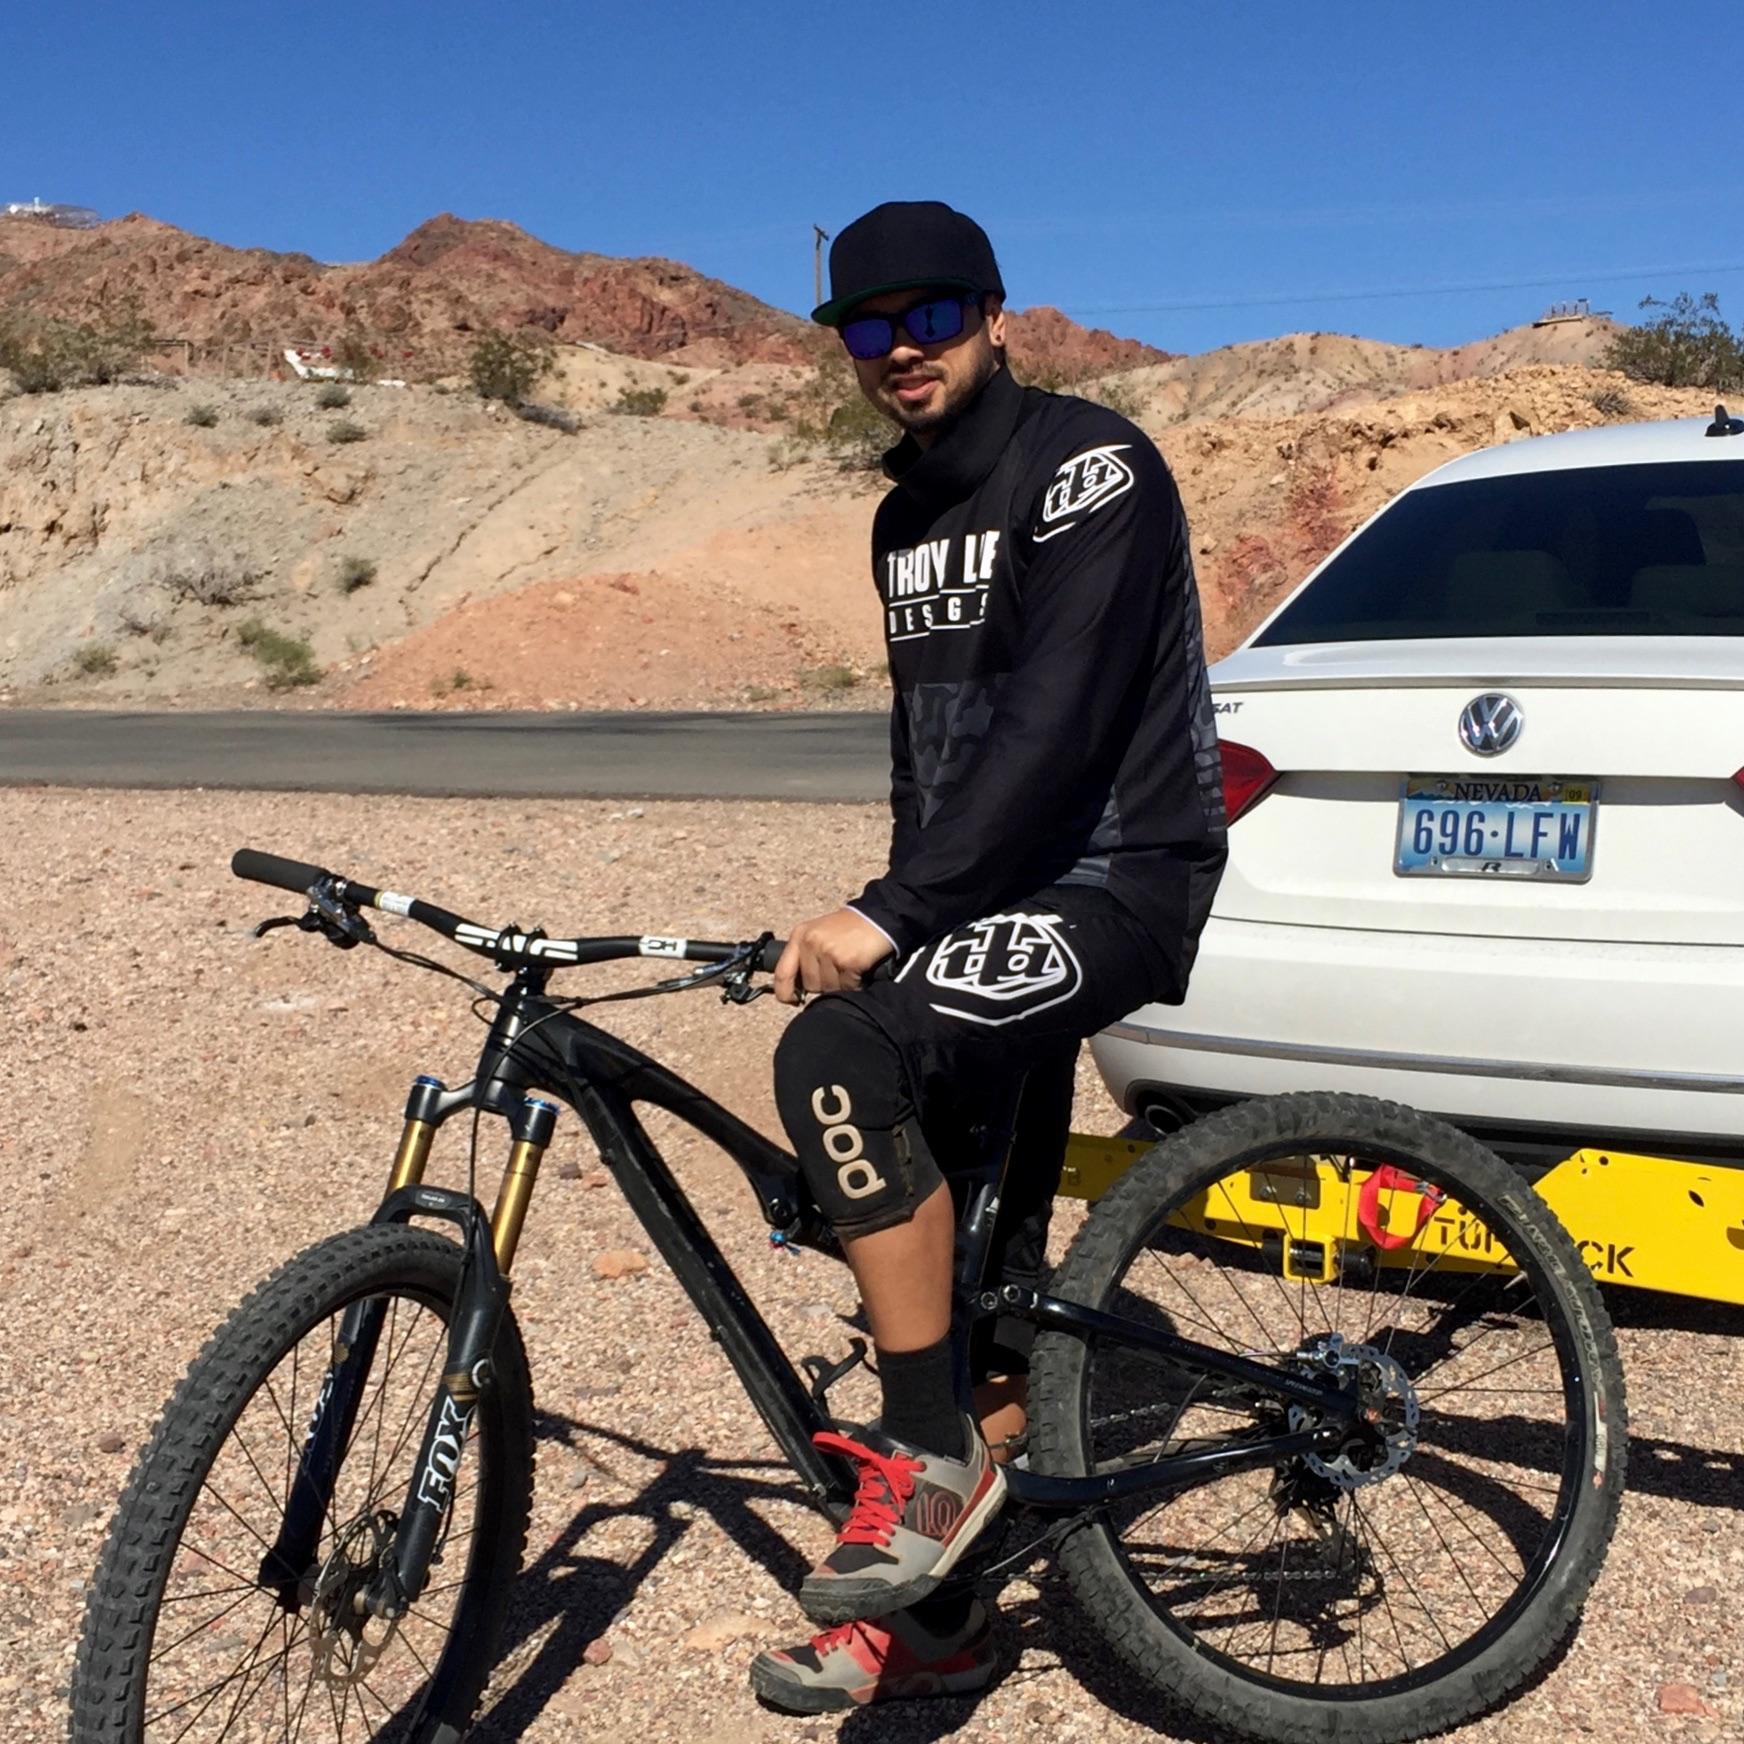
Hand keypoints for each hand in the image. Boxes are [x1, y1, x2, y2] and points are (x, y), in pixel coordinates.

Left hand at [774, 908, 891, 1006]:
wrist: (878, 917)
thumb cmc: (848, 928)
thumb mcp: (818, 933)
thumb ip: (804, 956)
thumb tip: (795, 989)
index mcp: (800, 935)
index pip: (782, 973)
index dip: (784, 992)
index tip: (793, 1000)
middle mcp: (811, 943)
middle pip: (810, 985)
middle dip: (824, 984)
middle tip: (838, 968)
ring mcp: (829, 952)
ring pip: (828, 988)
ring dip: (841, 984)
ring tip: (849, 966)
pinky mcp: (848, 961)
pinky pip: (847, 987)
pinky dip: (855, 983)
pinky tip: (859, 969)